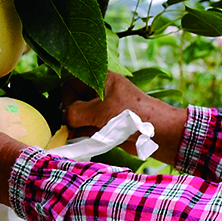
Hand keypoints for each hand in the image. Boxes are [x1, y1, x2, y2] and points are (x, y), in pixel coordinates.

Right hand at [61, 72, 189, 164]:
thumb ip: (75, 112)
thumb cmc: (132, 114)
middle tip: (70, 127)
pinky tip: (82, 141)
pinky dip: (82, 135)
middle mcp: (100, 92)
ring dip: (75, 127)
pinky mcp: (106, 125)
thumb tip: (63, 119)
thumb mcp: (100, 110)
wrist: (157, 133)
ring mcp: (102, 109)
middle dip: (70, 115)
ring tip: (77, 136)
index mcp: (100, 78)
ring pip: (79, 117)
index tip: (67, 111)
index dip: (66, 97)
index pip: (71, 82)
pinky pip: (87, 128)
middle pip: (73, 101)